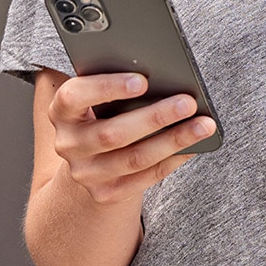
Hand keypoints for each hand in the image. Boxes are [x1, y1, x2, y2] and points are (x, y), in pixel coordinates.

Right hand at [44, 72, 216, 205]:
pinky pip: (146, 177)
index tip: (142, 80)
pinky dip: (174, 159)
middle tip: (189, 102)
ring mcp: (86, 173)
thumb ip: (117, 81)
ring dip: (174, 140)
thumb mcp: (98, 95)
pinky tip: (195, 145)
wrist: (88, 159)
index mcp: (61, 111)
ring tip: (204, 124)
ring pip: (135, 158)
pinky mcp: (106, 193)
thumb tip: (163, 72)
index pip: (75, 97)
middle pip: (113, 134)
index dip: (107, 88)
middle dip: (155, 117)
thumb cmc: (102, 112)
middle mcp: (68, 145)